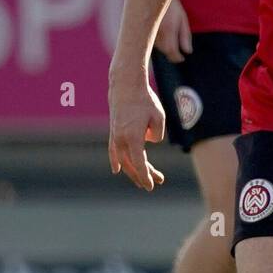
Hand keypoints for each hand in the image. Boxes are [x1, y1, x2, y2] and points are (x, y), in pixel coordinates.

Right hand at [108, 73, 166, 190]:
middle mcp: (121, 139)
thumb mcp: (159, 117)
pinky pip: (113, 152)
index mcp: (133, 137)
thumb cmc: (145, 101)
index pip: (140, 163)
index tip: (152, 186)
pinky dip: (116, 162)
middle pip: (132, 165)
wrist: (126, 86)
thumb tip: (149, 143)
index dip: (146, 176)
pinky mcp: (113, 132)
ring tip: (144, 180)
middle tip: (158, 181)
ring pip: (123, 161)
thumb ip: (157, 135)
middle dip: (143, 176)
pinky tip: (117, 171)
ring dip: (133, 171)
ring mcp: (115, 136)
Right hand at [154, 0, 192, 62]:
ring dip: (164, 45)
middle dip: (172, 51)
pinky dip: (158, 40)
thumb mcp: (182, 18)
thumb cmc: (170, 5)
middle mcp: (157, 33)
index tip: (181, 58)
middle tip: (177, 49)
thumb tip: (188, 52)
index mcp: (168, 30)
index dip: (177, 58)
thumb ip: (185, 36)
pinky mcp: (142, 32)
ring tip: (167, 29)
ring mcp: (148, 33)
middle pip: (165, 51)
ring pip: (158, 47)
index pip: (172, 52)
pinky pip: (152, 41)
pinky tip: (160, 29)